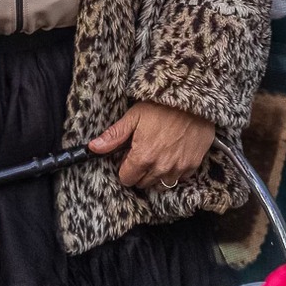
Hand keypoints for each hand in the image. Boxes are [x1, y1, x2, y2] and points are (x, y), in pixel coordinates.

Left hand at [88, 101, 215, 189]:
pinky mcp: (192, 166)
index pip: (126, 179)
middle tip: (144, 152)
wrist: (193, 101)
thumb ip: (114, 136)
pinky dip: (173, 171)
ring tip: (158, 155)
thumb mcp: (134, 116)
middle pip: (142, 183)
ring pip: (160, 184)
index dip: (125, 167)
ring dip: (156, 175)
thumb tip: (93, 147)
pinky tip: (172, 155)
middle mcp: (160, 168)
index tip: (130, 155)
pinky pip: (178, 179)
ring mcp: (178, 168)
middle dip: (139, 172)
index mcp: (143, 157)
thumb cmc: (162, 106)